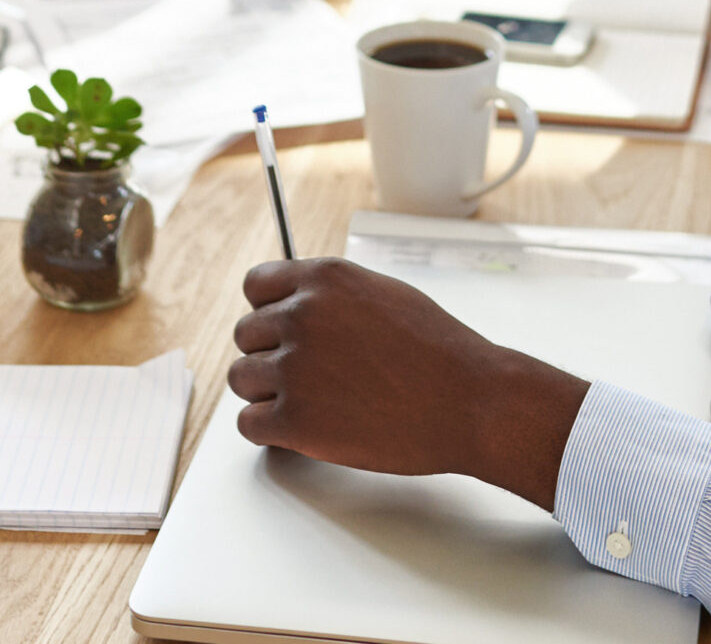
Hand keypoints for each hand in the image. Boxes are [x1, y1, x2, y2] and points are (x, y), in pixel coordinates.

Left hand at [230, 259, 589, 510]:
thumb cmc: (439, 352)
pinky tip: (295, 430)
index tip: (279, 330)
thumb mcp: (383, 294)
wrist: (470, 402)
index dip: (268, 311)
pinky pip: (249, 424)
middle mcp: (301, 315)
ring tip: (306, 402)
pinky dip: (268, 431)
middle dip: (270, 354)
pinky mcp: (295, 420)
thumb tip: (298, 306)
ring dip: (266, 393)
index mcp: (323, 279)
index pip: (256, 286)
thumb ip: (333, 296)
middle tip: (304, 375)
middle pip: (246, 334)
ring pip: (241, 379)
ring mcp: (295, 368)